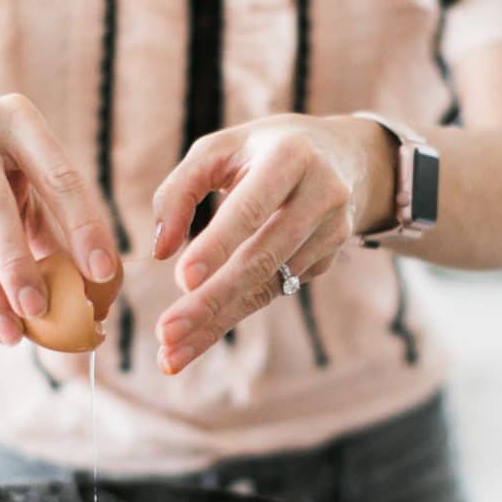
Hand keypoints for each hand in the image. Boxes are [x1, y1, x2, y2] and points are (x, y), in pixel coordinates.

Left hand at [151, 114, 392, 374]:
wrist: (340, 155)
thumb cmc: (261, 150)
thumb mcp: (217, 150)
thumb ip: (178, 191)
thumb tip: (161, 250)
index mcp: (291, 156)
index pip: (251, 207)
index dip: (218, 244)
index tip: (183, 280)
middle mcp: (321, 194)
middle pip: (262, 257)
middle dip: (211, 300)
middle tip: (166, 332)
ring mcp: (332, 231)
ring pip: (268, 285)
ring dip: (216, 320)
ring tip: (171, 351)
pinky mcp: (328, 258)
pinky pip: (274, 292)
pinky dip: (232, 315)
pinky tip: (196, 339)